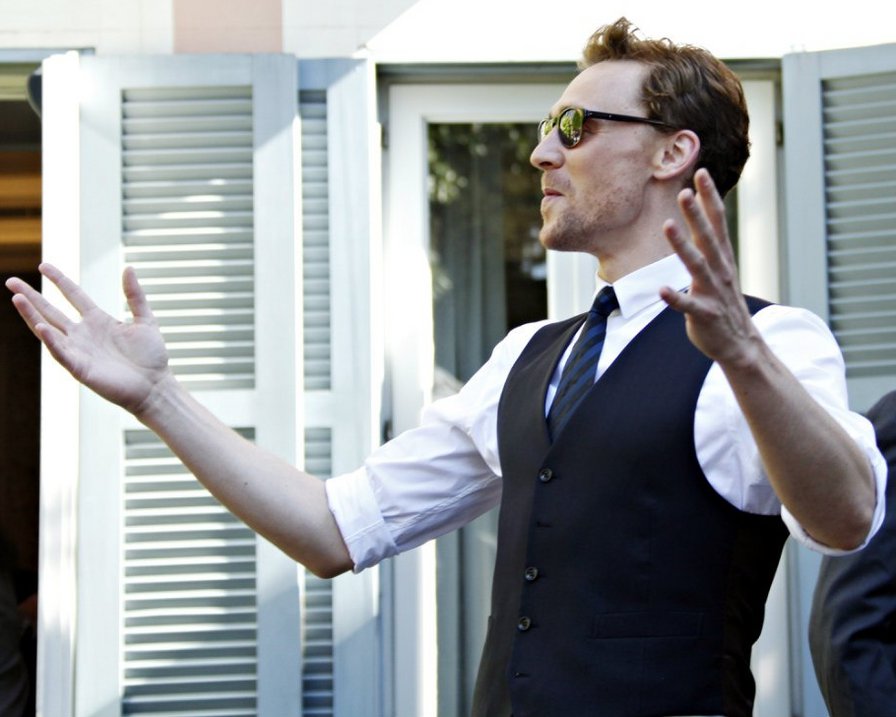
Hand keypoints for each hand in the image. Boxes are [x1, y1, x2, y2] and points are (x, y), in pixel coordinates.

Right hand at [6, 263, 171, 414]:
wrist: (155, 386)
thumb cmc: (151, 356)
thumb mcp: (145, 320)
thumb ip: (135, 295)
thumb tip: (128, 267)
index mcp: (98, 320)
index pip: (73, 295)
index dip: (58, 280)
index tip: (43, 266)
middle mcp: (83, 334)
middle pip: (51, 311)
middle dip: (31, 296)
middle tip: (11, 281)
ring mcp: (79, 351)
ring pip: (49, 330)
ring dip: (32, 315)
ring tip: (17, 298)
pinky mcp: (81, 369)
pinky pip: (61, 353)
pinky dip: (51, 341)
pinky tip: (40, 327)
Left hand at [659, 168, 760, 367]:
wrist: (740, 345)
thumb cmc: (723, 305)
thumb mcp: (719, 272)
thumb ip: (708, 248)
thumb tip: (698, 221)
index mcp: (722, 259)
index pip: (717, 222)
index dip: (710, 198)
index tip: (702, 173)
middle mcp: (719, 271)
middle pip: (708, 237)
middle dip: (696, 214)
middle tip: (684, 191)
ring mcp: (712, 293)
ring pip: (697, 265)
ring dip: (682, 246)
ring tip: (667, 226)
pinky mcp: (704, 315)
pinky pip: (687, 306)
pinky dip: (675, 298)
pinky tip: (661, 289)